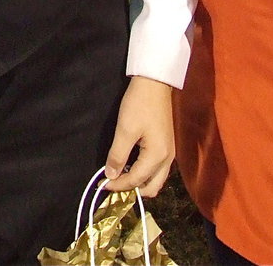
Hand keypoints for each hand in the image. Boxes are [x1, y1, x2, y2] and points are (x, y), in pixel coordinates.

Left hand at [103, 76, 173, 196]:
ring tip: (121, 176)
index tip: (103, 184)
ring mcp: (170, 152)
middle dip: (133, 189)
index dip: (118, 185)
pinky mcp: (167, 145)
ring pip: (156, 179)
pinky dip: (145, 173)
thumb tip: (111, 175)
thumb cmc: (139, 105)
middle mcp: (168, 159)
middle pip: (152, 187)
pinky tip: (131, 165)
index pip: (136, 180)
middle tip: (114, 183)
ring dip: (140, 182)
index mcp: (158, 156)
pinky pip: (158, 169)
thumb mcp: (125, 130)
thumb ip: (118, 155)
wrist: (154, 83)